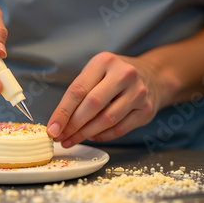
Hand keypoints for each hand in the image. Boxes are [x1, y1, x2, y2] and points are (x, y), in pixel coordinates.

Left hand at [47, 52, 163, 147]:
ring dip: (86, 134)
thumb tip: (58, 124)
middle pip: (92, 105)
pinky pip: (120, 129)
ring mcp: (138, 92)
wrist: (152, 75)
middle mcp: (123, 74)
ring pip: (107, 120)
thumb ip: (78, 94)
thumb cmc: (114, 76)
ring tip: (72, 140)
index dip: (62, 112)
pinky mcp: (146, 109)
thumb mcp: (95, 72)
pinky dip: (102, 136)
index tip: (52, 129)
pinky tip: (92, 136)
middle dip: (73, 125)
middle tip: (60, 138)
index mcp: (104, 62)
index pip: (78, 90)